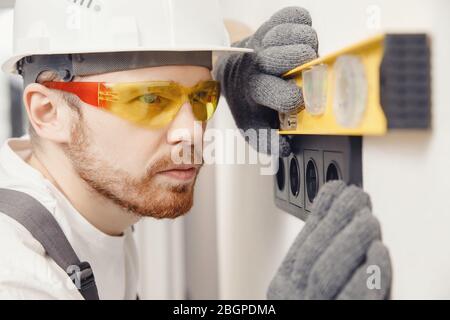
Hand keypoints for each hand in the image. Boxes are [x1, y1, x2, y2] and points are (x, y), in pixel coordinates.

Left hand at [214, 7, 317, 156]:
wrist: (231, 69)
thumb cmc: (247, 97)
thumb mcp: (252, 126)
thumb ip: (268, 142)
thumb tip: (286, 148)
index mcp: (253, 89)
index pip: (286, 96)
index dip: (299, 100)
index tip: (300, 101)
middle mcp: (258, 61)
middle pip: (297, 57)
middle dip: (307, 68)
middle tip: (303, 74)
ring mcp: (264, 38)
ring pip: (301, 34)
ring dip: (308, 47)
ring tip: (300, 58)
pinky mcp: (272, 21)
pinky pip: (298, 15)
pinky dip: (304, 25)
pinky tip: (296, 40)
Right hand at [267, 181, 391, 299]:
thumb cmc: (326, 308)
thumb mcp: (311, 286)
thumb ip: (323, 259)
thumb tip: (337, 218)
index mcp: (285, 287)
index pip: (299, 244)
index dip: (319, 213)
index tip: (336, 189)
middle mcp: (294, 299)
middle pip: (310, 256)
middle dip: (334, 221)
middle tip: (356, 197)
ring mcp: (313, 310)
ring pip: (323, 272)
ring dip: (349, 240)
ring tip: (368, 219)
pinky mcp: (340, 318)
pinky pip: (351, 299)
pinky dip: (367, 274)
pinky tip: (379, 252)